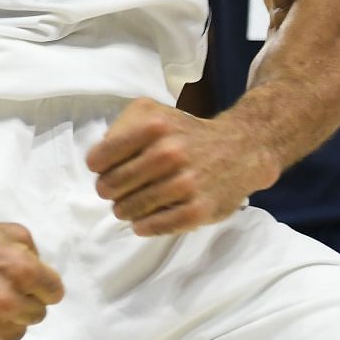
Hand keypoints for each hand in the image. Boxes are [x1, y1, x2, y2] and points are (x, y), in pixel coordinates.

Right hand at [0, 210, 63, 339]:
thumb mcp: (8, 231)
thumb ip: (33, 255)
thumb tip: (42, 278)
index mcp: (21, 270)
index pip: (54, 293)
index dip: (41, 286)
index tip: (28, 284)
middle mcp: (5, 300)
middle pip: (36, 315)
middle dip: (22, 301)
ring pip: (15, 334)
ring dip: (5, 321)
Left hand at [85, 98, 278, 237]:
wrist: (240, 150)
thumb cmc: (187, 132)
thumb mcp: (153, 112)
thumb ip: (122, 127)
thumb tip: (99, 160)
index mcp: (153, 126)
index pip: (99, 158)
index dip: (98, 167)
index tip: (105, 170)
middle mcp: (169, 153)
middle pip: (110, 187)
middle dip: (109, 191)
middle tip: (118, 190)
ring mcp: (185, 184)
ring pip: (128, 209)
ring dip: (124, 210)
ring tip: (131, 205)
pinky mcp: (197, 210)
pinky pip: (153, 226)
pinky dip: (143, 226)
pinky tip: (144, 220)